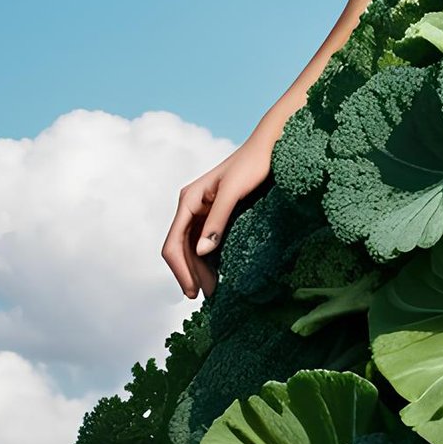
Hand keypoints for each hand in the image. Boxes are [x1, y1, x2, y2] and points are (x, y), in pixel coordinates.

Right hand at [162, 130, 275, 299]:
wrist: (269, 147)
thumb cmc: (252, 165)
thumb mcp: (233, 192)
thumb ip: (217, 221)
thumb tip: (200, 252)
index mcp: (188, 200)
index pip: (173, 242)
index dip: (180, 269)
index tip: (193, 291)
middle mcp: (191, 207)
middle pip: (180, 248)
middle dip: (190, 273)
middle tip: (206, 296)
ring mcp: (203, 211)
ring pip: (192, 248)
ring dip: (199, 269)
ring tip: (213, 290)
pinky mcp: (216, 215)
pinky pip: (205, 242)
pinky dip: (209, 260)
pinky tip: (218, 273)